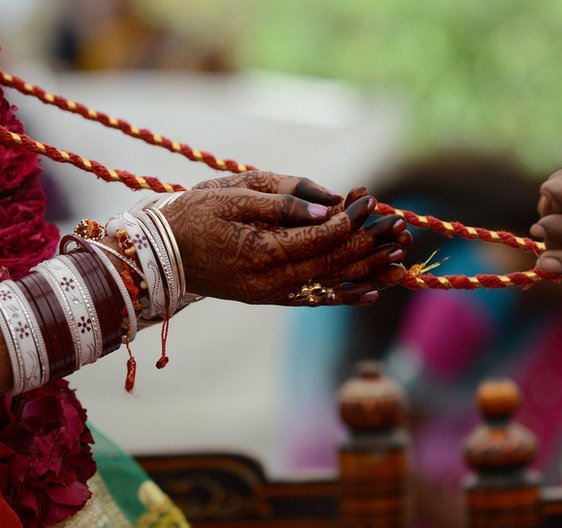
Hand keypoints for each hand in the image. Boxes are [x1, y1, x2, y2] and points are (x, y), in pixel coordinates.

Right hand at [163, 171, 409, 304]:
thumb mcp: (235, 194)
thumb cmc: (195, 213)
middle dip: (370, 243)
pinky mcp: (270, 298)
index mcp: (263, 251)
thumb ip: (284, 201)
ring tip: (400, 257)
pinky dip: (346, 295)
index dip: (352, 219)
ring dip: (368, 270)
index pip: (323, 236)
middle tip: (400, 227)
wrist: (160, 253)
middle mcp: (272, 280)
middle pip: (334, 262)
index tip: (371, 200)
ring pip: (332, 284)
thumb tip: (331, 208)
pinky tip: (373, 291)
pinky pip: (316, 299)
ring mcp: (272, 294)